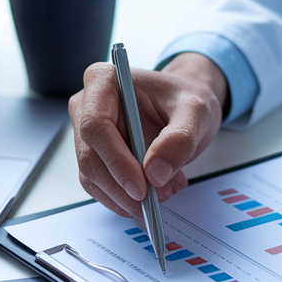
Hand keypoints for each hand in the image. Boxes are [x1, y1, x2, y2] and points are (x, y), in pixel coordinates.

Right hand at [70, 53, 226, 219]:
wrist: (184, 107)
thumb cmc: (184, 100)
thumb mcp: (195, 112)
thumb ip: (179, 139)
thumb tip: (155, 173)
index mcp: (104, 80)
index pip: (96, 125)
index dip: (116, 160)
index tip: (142, 187)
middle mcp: (87, 105)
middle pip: (90, 156)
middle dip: (121, 187)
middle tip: (156, 201)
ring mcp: (87, 133)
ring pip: (92, 177)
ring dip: (124, 197)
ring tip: (164, 195)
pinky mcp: (95, 156)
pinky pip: (100, 186)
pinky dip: (124, 200)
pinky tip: (152, 197)